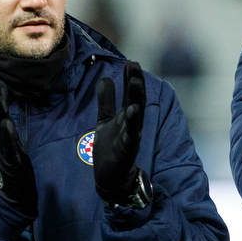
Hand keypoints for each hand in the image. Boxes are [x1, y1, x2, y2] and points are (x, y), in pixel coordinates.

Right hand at [0, 82, 38, 217]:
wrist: (16, 200)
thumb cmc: (16, 175)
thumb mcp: (14, 151)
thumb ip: (8, 137)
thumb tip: (5, 121)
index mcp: (0, 142)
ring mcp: (4, 155)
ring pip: (0, 131)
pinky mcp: (11, 164)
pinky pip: (9, 148)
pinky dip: (7, 136)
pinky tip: (6, 124)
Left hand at [94, 61, 150, 206]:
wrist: (110, 178)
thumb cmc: (110, 149)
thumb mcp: (105, 120)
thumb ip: (107, 101)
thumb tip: (105, 78)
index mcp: (126, 116)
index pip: (129, 94)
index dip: (129, 78)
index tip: (130, 61)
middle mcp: (131, 124)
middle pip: (135, 99)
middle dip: (135, 82)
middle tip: (134, 64)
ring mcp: (131, 136)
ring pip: (136, 114)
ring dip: (136, 97)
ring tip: (135, 81)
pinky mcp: (128, 149)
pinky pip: (132, 133)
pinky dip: (133, 122)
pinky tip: (132, 110)